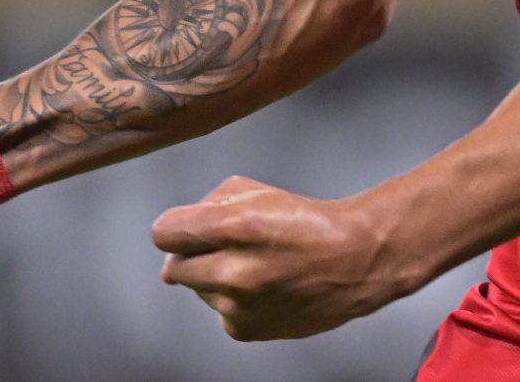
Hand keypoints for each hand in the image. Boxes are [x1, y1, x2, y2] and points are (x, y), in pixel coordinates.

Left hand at [152, 176, 428, 340]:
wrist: (355, 261)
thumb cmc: (307, 221)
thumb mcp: (256, 191)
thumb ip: (206, 208)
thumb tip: (171, 247)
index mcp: (235, 226)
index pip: (165, 233)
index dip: (177, 228)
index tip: (190, 229)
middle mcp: (232, 270)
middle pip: (174, 266)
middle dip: (195, 255)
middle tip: (230, 247)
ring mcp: (237, 306)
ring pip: (198, 290)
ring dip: (217, 278)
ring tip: (260, 266)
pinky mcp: (243, 329)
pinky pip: (219, 311)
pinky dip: (234, 300)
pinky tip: (265, 287)